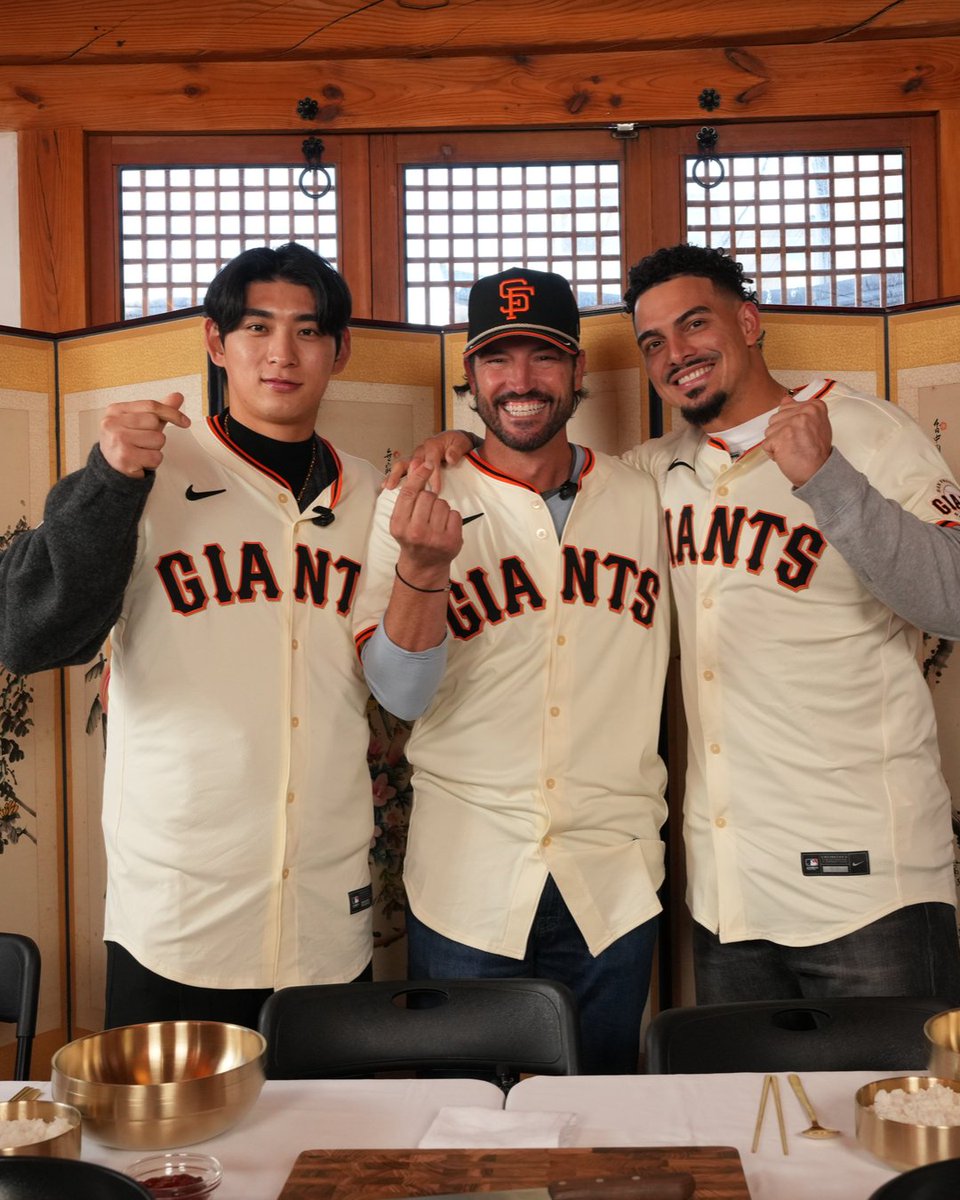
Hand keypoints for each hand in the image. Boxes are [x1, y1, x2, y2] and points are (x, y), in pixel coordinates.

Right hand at [100, 392, 190, 477]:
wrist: (110, 466)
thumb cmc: (127, 441)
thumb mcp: (142, 422)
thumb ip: (159, 410)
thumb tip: (177, 397)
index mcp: (116, 410)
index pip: (151, 405)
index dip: (172, 413)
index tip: (185, 422)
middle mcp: (113, 422)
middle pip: (154, 422)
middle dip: (156, 434)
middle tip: (143, 442)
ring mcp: (118, 439)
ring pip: (158, 440)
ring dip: (155, 449)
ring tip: (141, 451)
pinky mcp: (124, 457)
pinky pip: (156, 457)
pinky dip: (153, 462)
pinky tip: (141, 461)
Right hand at [383, 430, 474, 491]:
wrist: (456, 443)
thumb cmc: (457, 444)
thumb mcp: (461, 443)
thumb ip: (456, 450)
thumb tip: (450, 458)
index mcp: (433, 445)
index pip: (431, 462)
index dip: (433, 476)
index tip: (435, 489)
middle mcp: (422, 450)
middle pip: (411, 462)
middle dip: (409, 476)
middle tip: (409, 490)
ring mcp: (416, 457)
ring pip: (402, 465)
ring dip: (395, 476)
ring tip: (389, 486)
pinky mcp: (413, 463)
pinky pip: (401, 469)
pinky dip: (393, 477)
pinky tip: (387, 485)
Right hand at [390, 462, 462, 587]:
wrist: (423, 566)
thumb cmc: (412, 537)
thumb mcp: (401, 519)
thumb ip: (408, 494)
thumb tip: (416, 463)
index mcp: (399, 525)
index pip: (409, 493)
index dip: (418, 475)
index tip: (426, 464)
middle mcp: (415, 532)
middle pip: (428, 496)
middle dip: (429, 499)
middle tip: (426, 512)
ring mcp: (435, 538)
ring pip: (442, 504)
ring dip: (440, 508)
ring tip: (435, 521)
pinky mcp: (451, 542)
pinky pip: (455, 514)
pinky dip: (451, 518)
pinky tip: (444, 528)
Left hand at [762, 395, 831, 486]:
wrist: (819, 471)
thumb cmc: (816, 451)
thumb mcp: (815, 424)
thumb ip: (800, 410)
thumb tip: (785, 399)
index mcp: (814, 406)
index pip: (786, 407)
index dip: (790, 423)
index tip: (802, 434)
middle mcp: (804, 411)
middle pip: (776, 418)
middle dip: (781, 432)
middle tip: (797, 443)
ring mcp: (792, 424)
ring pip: (769, 430)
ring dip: (777, 442)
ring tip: (792, 449)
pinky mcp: (780, 437)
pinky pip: (766, 444)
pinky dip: (773, 453)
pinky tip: (787, 455)